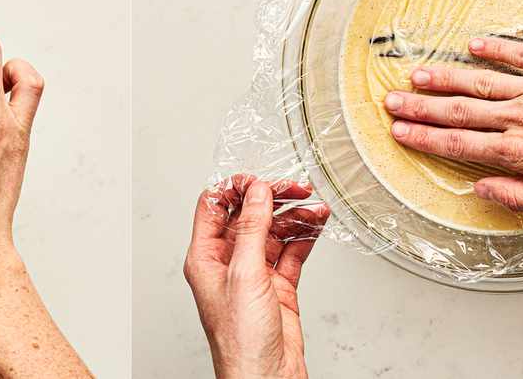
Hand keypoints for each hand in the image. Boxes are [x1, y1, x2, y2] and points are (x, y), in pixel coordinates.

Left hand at [184, 177, 328, 378]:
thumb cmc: (241, 343)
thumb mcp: (244, 275)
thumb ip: (251, 229)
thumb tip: (256, 192)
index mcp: (206, 257)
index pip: (214, 206)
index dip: (236, 188)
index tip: (260, 180)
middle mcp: (229, 263)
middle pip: (248, 216)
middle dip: (271, 198)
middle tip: (296, 188)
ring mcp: (254, 275)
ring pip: (273, 232)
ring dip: (294, 216)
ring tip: (314, 206)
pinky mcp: (278, 288)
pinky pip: (291, 252)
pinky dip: (304, 236)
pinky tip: (317, 224)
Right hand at [385, 35, 522, 213]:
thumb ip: (516, 195)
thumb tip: (480, 190)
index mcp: (519, 151)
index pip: (459, 143)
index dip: (425, 137)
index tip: (400, 132)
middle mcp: (521, 117)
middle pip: (460, 110)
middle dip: (422, 106)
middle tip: (392, 101)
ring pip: (482, 80)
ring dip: (446, 76)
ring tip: (418, 73)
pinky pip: (521, 55)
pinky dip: (496, 49)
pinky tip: (472, 45)